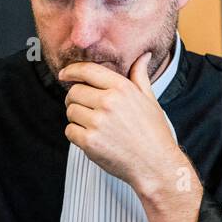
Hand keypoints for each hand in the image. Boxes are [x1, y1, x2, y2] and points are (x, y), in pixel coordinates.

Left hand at [60, 53, 202, 221]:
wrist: (155, 164)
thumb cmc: (154, 132)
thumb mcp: (149, 100)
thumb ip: (140, 76)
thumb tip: (144, 56)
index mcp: (122, 89)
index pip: (88, 71)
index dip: (72, 70)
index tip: (65, 74)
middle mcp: (108, 102)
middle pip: (74, 92)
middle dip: (75, 98)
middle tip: (86, 107)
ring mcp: (97, 122)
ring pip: (70, 111)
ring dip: (76, 117)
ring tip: (94, 124)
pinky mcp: (89, 142)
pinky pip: (69, 130)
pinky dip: (76, 134)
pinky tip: (93, 137)